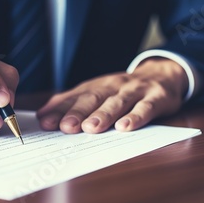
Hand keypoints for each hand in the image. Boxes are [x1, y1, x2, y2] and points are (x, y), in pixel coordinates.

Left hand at [36, 58, 188, 133]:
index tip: (45, 123)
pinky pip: (145, 108)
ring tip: (91, 127)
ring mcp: (135, 92)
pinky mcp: (156, 98)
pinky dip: (136, 117)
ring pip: (117, 103)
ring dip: (104, 115)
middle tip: (66, 126)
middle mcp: (113, 87)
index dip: (60, 110)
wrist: (162, 75)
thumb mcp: (97, 92)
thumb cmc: (123, 90)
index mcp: (97, 87)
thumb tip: (42, 115)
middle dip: (79, 113)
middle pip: (94, 99)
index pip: (75, 98)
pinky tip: (125, 127)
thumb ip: (71, 103)